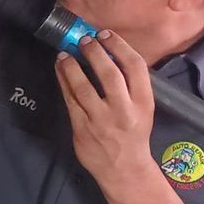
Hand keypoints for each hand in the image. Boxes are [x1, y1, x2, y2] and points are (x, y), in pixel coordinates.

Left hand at [54, 30, 158, 187]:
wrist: (124, 169)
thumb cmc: (134, 133)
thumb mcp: (142, 108)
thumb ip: (130, 85)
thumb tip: (108, 53)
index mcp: (143, 103)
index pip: (135, 67)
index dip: (119, 47)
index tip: (106, 35)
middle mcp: (123, 110)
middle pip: (108, 74)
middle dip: (94, 52)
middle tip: (84, 39)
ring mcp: (101, 121)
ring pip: (83, 87)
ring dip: (71, 66)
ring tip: (65, 53)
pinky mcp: (82, 129)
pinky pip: (69, 100)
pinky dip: (63, 82)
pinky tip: (60, 69)